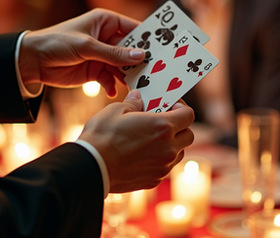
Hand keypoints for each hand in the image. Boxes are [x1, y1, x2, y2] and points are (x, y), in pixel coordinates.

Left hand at [18, 9, 144, 96]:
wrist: (31, 61)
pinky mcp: (95, 71)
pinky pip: (111, 78)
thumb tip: (141, 55)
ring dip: (129, 76)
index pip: (134, 28)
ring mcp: (102, 55)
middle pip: (132, 49)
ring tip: (139, 87)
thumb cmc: (56, 43)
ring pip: (123, 66)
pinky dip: (114, 85)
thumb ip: (114, 53)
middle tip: (156, 73)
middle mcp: (107, 37)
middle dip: (141, 61)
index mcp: (106, 21)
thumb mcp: (87, 46)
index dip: (149, 39)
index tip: (164, 51)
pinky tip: (114, 92)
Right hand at [79, 90, 194, 192]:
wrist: (91, 167)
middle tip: (163, 121)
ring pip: (179, 153)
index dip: (181, 108)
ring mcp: (163, 167)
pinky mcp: (154, 180)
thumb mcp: (117, 110)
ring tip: (152, 138)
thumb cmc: (102, 136)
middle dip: (179, 127)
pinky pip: (165, 167)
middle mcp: (168, 149)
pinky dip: (160, 159)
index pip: (188, 115)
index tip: (171, 105)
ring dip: (172, 144)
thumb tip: (138, 97)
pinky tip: (143, 154)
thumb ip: (133, 103)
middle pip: (188, 135)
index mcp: (163, 127)